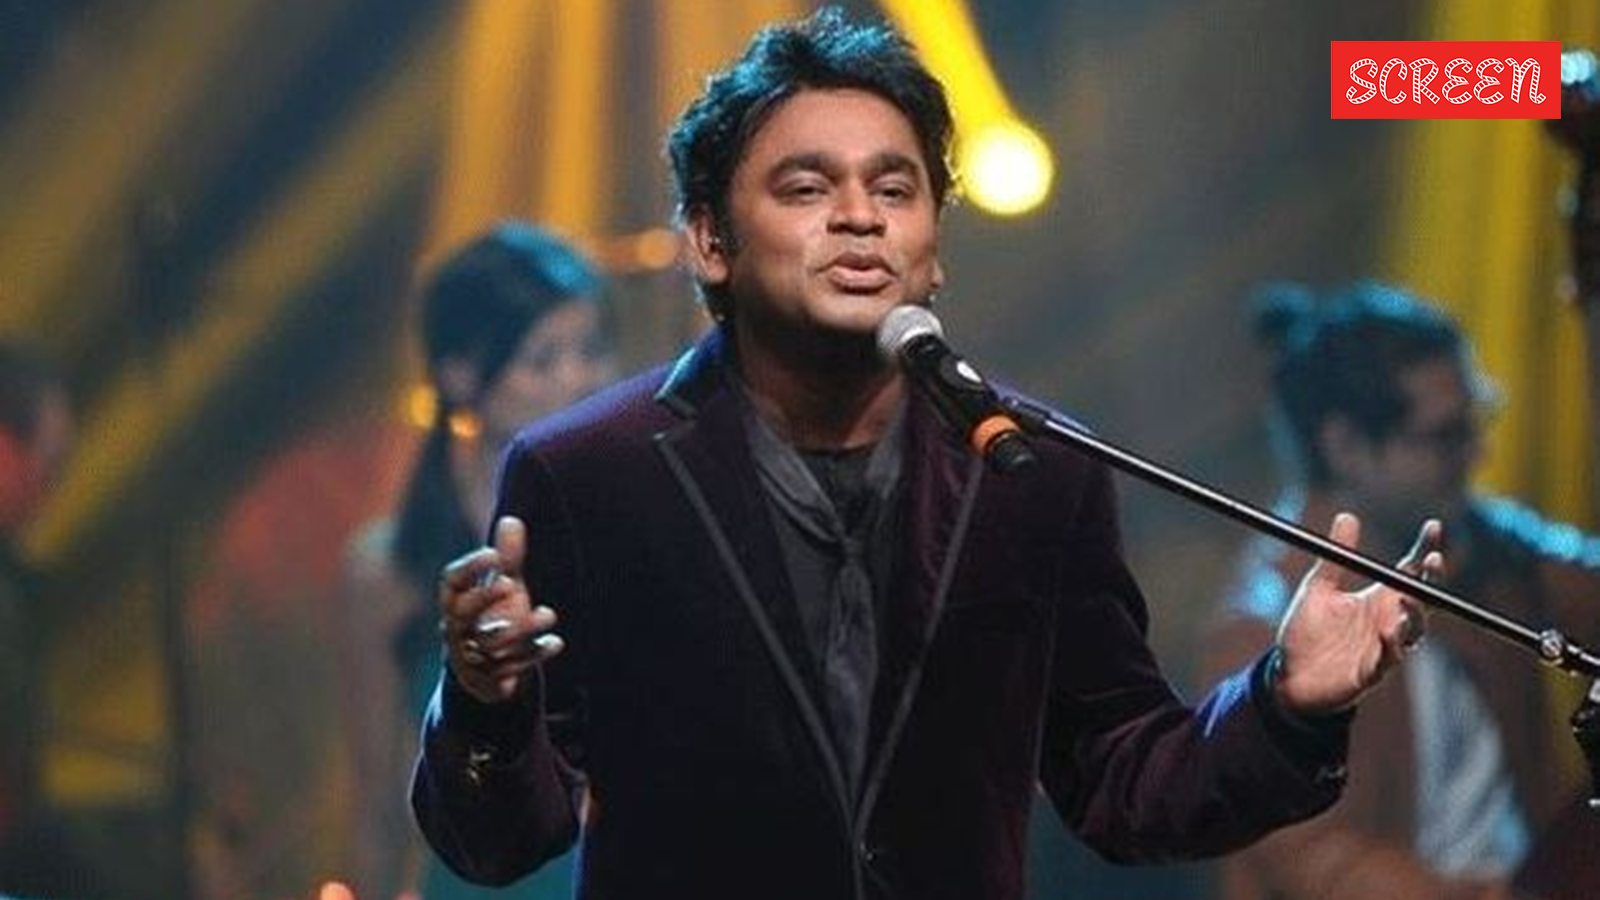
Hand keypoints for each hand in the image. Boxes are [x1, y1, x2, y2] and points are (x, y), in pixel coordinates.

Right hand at [436, 516, 563, 702]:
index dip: (470, 568)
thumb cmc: (492, 616)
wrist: (485, 669)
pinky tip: (556, 643)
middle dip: (484, 598)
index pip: (452, 583)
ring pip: (491, 644)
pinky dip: (534, 655)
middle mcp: (457, 629)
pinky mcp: (489, 679)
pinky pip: (510, 668)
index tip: (493, 554)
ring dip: (522, 629)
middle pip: (463, 614)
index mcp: (454, 602)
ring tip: (550, 614)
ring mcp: (471, 656)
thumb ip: (507, 559)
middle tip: (510, 583)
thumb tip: (511, 520)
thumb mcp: (502, 587)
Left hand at [1273, 513, 1441, 715]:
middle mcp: (1388, 621)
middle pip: (1424, 598)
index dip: (1424, 549)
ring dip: (1415, 614)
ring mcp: (1384, 647)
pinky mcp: (1372, 671)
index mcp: (1378, 599)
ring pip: (1415, 630)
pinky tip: (1387, 632)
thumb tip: (1348, 516)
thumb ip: (1335, 557)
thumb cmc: (1307, 633)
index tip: (1433, 526)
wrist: (1288, 676)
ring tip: (1407, 597)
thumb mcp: (1318, 589)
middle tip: (1434, 560)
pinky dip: (1391, 645)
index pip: (1410, 571)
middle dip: (1432, 580)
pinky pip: (1390, 659)